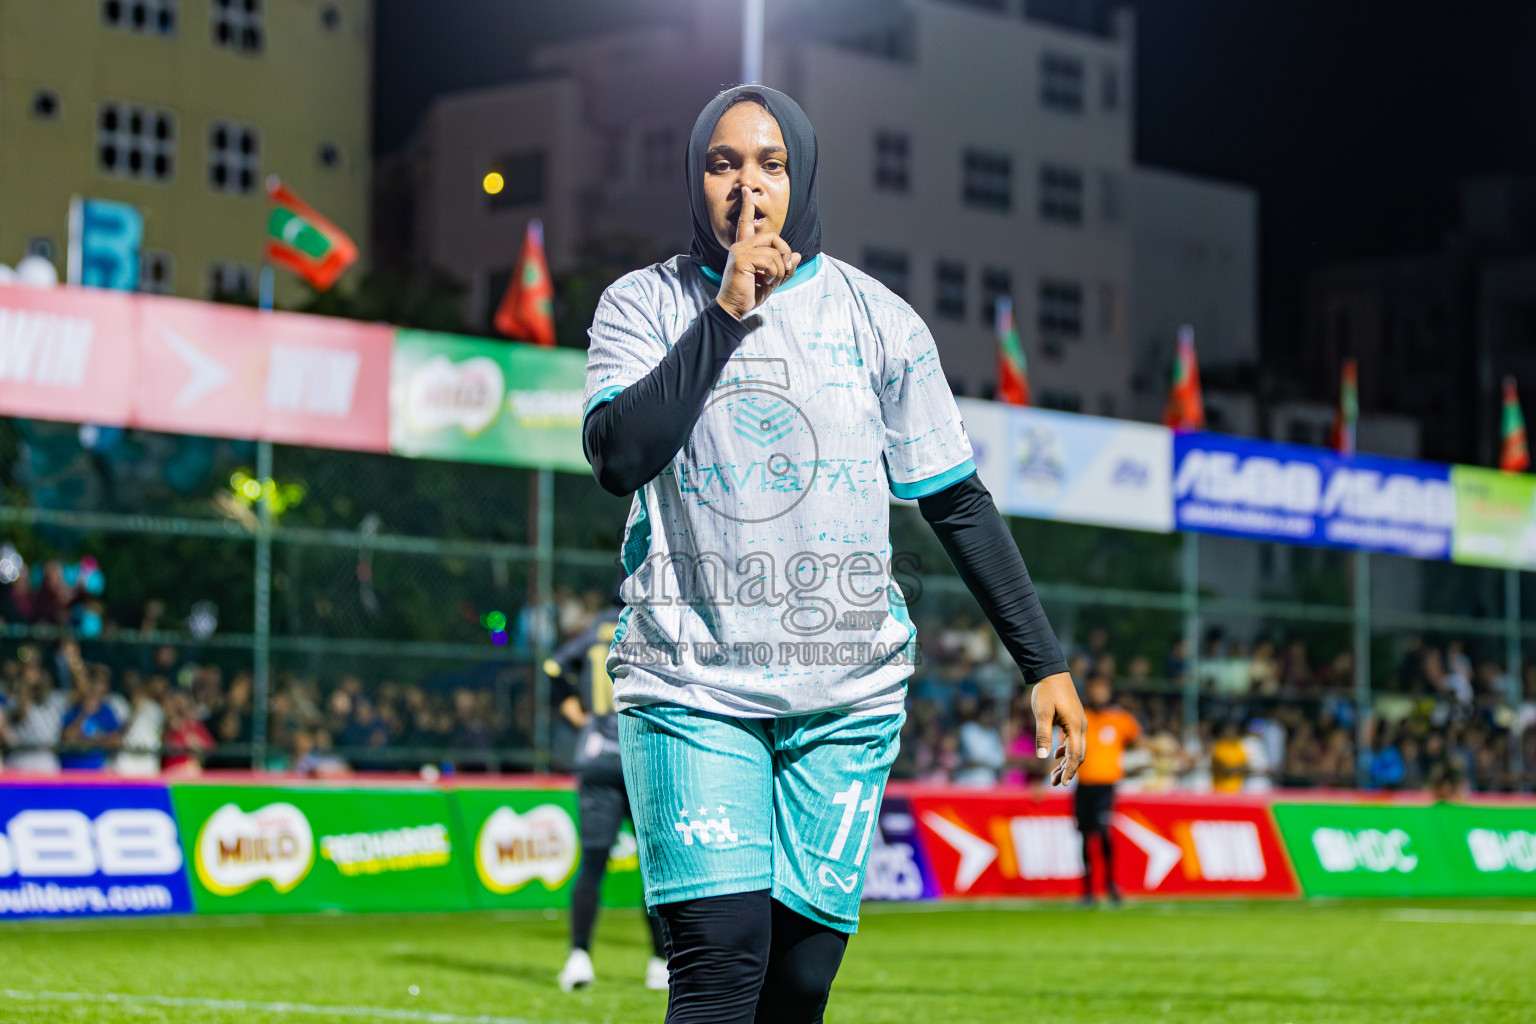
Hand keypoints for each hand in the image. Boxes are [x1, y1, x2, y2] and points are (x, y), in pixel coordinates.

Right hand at [716, 186, 800, 319]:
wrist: (734, 308)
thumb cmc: (749, 294)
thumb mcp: (772, 281)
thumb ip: (784, 268)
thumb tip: (797, 255)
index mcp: (745, 248)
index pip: (746, 223)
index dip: (747, 206)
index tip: (746, 190)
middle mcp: (740, 246)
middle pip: (773, 237)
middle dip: (785, 253)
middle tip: (784, 269)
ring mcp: (739, 251)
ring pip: (774, 251)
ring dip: (779, 269)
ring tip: (770, 280)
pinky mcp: (741, 259)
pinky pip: (769, 260)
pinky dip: (774, 273)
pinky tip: (765, 281)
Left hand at [1031, 671, 1085, 785]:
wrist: (1052, 673)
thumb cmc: (1046, 692)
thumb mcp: (1041, 713)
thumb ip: (1043, 735)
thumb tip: (1043, 757)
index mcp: (1076, 726)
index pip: (1075, 755)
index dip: (1069, 771)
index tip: (1062, 784)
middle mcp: (1081, 726)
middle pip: (1078, 755)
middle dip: (1067, 770)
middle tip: (1054, 783)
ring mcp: (1079, 723)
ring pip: (1076, 748)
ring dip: (1066, 762)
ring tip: (1053, 775)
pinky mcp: (1074, 720)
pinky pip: (1073, 740)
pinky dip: (1066, 751)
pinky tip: (1056, 755)